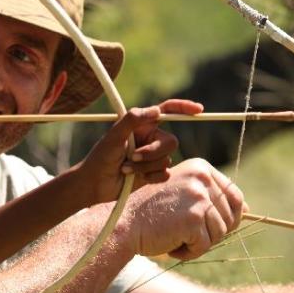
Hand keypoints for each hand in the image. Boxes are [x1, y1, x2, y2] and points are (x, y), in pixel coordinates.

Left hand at [73, 99, 202, 204]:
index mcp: (143, 124)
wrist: (95, 184)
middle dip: (154, 151)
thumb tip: (157, 111)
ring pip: (167, 159)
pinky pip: (165, 174)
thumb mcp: (113, 135)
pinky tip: (134, 178)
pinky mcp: (153, 173)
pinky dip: (150, 176)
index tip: (198, 110)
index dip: (184, 108)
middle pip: (171, 141)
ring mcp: (152, 156)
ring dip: (146, 166)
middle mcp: (150, 138)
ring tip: (126, 167)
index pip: (167, 111)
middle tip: (134, 155)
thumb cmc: (100, 157)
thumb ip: (133, 120)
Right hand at [123, 158, 246, 259]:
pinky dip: (189, 252)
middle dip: (211, 232)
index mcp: (200, 168)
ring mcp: (199, 197)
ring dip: (199, 243)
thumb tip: (248, 209)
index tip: (206, 226)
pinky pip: (205, 245)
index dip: (228, 217)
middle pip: (231, 216)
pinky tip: (170, 245)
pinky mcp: (194, 218)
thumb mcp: (182, 196)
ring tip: (174, 237)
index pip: (235, 195)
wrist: (122, 223)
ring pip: (219, 233)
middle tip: (184, 233)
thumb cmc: (149, 213)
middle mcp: (202, 178)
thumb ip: (212, 198)